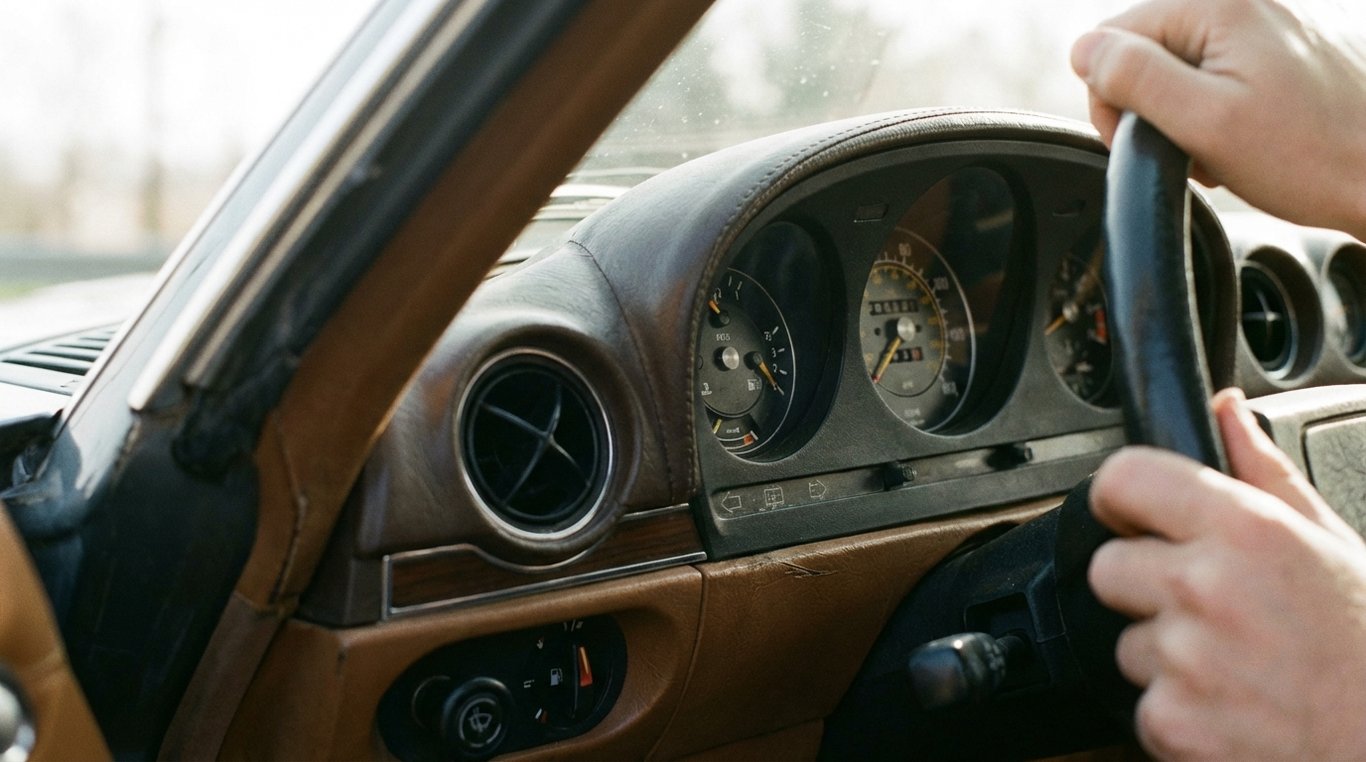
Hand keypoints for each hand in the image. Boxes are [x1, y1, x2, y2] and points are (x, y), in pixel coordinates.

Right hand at [1071, 0, 1365, 239]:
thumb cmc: (1309, 157)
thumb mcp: (1203, 122)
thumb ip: (1134, 78)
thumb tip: (1083, 50)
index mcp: (1221, 5)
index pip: (1115, 36)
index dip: (1112, 96)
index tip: (1144, 141)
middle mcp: (1246, 3)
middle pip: (1146, 51)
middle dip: (1149, 108)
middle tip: (1182, 152)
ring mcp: (1268, 26)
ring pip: (1179, 69)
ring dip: (1181, 118)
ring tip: (1217, 153)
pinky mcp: (1282, 54)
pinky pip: (1217, 77)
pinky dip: (1213, 115)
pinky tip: (1238, 144)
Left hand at [1090, 388, 1365, 759]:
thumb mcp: (1334, 545)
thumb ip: (1266, 474)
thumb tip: (1225, 409)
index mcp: (1247, 530)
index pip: (1124, 479)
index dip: (1120, 498)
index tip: (1133, 517)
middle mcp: (1208, 587)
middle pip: (1109, 567)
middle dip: (1146, 588)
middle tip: (1210, 610)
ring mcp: (1187, 659)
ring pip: (1127, 644)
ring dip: (1168, 658)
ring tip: (1238, 666)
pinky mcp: (1175, 722)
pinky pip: (1144, 705)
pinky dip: (1180, 714)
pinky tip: (1235, 709)